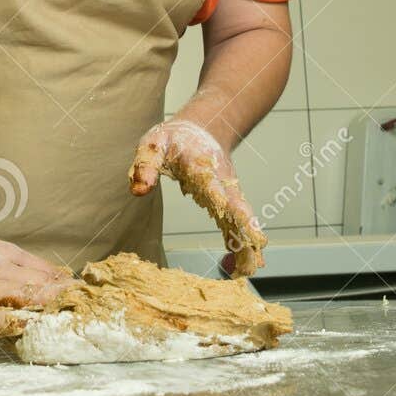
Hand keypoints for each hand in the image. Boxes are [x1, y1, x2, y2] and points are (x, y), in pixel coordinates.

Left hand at [128, 118, 266, 274]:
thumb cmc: (173, 138)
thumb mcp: (154, 144)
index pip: (212, 183)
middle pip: (235, 204)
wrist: (203, 128)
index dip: (222, 199)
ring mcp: (227, 191)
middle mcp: (220, 180)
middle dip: (246, 226)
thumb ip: (146, 164)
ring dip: (248, 241)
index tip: (233, 215)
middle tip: (256, 247)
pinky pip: (236, 224)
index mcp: (200, 165)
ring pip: (241, 218)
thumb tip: (139, 191)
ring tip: (253, 267)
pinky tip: (246, 264)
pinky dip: (242, 243)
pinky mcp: (228, 201)